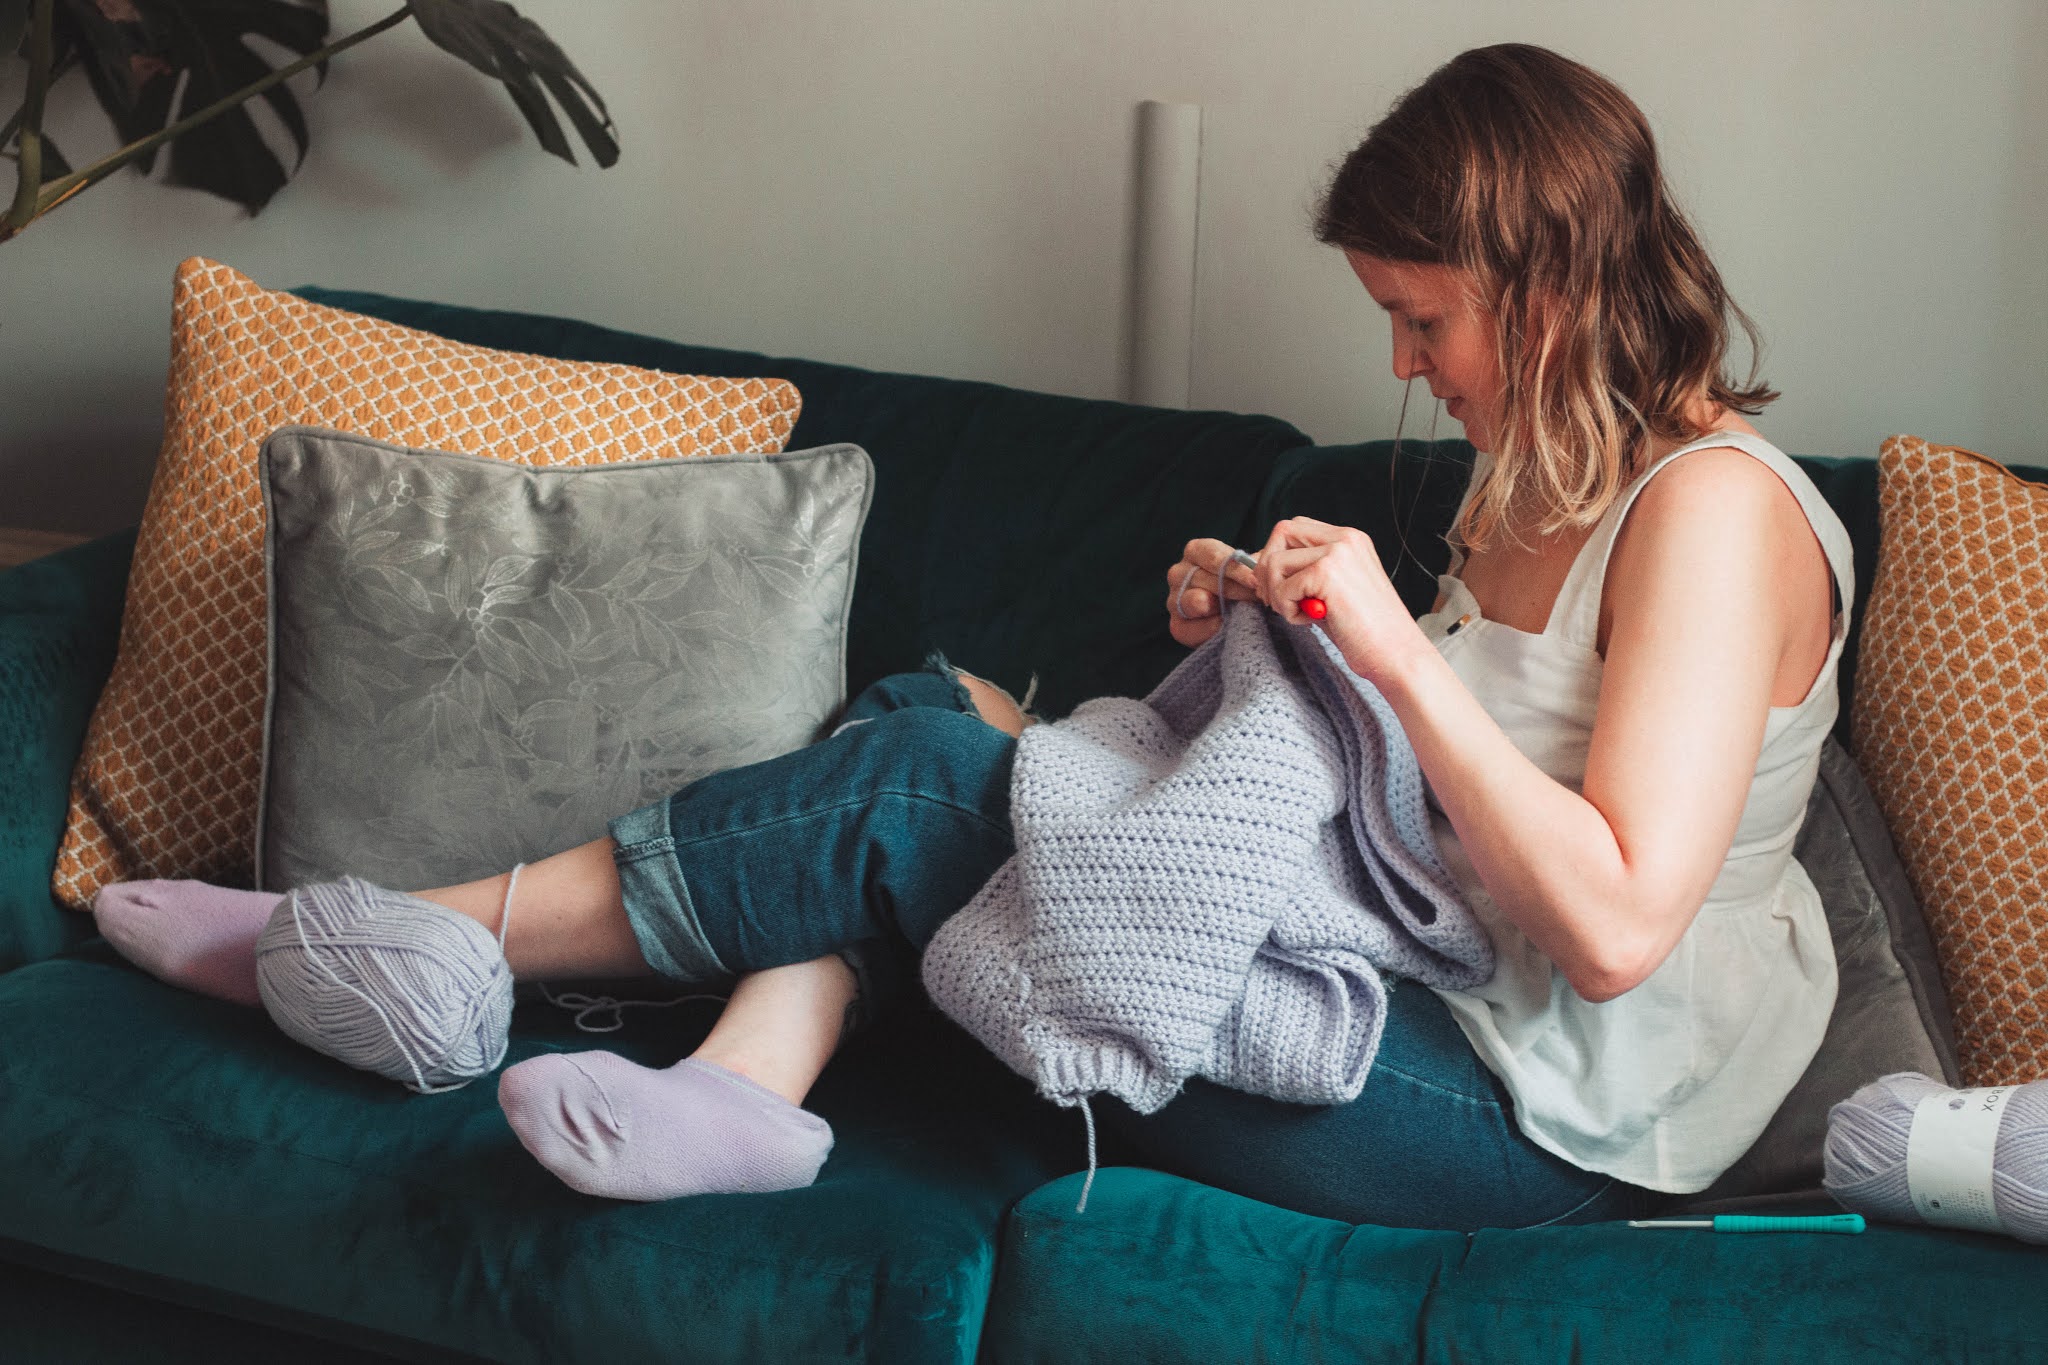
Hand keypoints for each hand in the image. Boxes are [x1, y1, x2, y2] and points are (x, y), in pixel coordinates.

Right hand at [1164, 538, 1259, 647]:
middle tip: (1259, 599)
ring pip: (1195, 601)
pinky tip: (1229, 627)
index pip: (1213, 556)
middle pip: (1207, 579)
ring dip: (1225, 609)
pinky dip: (1212, 629)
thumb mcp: (1249, 570)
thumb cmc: (1241, 586)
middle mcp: (1178, 572)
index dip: (1236, 569)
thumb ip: (1254, 564)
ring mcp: (1174, 599)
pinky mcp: (1177, 626)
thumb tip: (1262, 564)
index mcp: (1196, 551)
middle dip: (1237, 591)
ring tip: (1246, 613)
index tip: (1255, 581)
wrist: (1234, 616)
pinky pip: (1192, 628)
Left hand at [1252, 517, 1429, 683]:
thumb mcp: (1332, 592)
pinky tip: (1310, 620)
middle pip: (1281, 532)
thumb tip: (1259, 567)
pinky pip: (1282, 587)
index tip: (1276, 586)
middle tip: (1277, 600)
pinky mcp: (1328, 573)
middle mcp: (1345, 539)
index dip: (1276, 553)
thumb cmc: (1366, 632)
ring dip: (1276, 593)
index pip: (1295, 528)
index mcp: (1350, 540)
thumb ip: (1303, 573)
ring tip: (1300, 613)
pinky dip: (1287, 610)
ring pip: (1274, 560)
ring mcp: (1337, 553)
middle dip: (1267, 567)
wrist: (1397, 655)